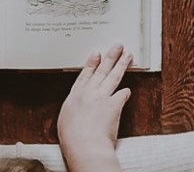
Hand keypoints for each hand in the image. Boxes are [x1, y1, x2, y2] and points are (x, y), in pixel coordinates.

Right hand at [57, 44, 131, 171]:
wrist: (85, 146)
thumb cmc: (73, 139)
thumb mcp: (65, 119)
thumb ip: (73, 109)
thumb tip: (78, 108)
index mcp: (75, 96)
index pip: (85, 75)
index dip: (92, 63)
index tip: (96, 53)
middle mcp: (89, 93)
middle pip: (101, 71)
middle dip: (110, 57)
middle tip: (117, 46)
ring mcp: (102, 97)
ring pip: (113, 76)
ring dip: (121, 64)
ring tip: (127, 55)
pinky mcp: (114, 105)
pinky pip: (122, 95)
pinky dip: (125, 92)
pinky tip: (128, 90)